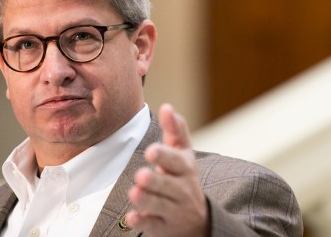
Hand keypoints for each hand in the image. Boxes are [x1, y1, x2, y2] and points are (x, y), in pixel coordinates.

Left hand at [126, 103, 207, 236]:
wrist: (198, 219)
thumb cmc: (183, 177)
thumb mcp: (183, 154)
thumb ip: (176, 130)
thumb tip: (167, 106)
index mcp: (186, 167)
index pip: (178, 161)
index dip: (165, 155)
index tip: (152, 150)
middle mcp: (183, 189)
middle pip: (168, 185)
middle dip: (155, 180)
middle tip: (142, 175)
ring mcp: (174, 210)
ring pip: (159, 205)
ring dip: (146, 199)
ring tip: (134, 192)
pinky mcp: (164, 227)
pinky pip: (153, 225)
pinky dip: (142, 221)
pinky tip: (132, 217)